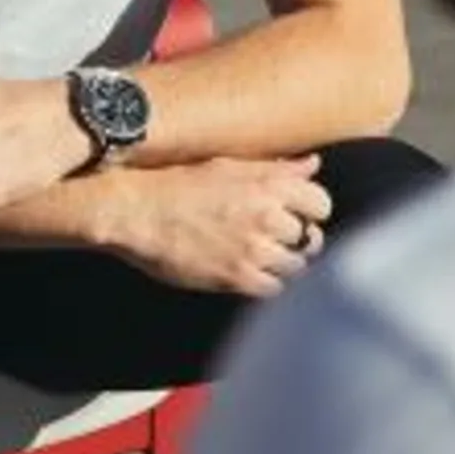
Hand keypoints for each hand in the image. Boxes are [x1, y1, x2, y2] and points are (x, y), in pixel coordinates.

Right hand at [107, 156, 329, 297]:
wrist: (133, 211)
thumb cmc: (176, 183)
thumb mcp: (226, 166)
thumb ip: (275, 168)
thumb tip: (313, 165)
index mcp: (267, 184)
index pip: (321, 204)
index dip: (310, 211)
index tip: (295, 214)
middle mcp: (266, 216)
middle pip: (311, 238)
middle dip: (295, 239)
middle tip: (271, 236)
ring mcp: (252, 249)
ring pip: (295, 266)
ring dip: (280, 262)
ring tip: (255, 253)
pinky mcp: (236, 277)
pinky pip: (273, 288)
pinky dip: (263, 281)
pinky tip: (244, 269)